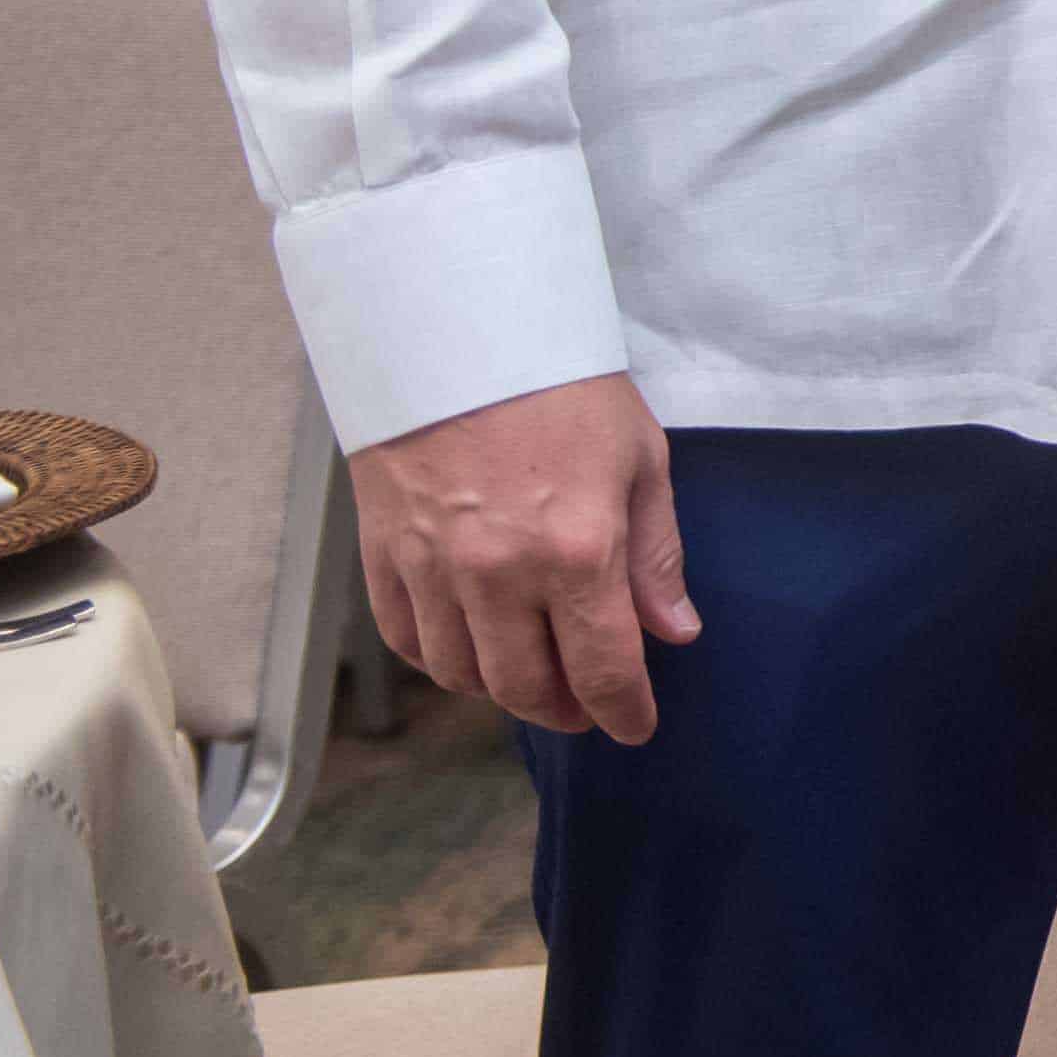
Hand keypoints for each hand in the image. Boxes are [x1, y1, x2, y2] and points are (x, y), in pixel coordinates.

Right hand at [350, 374, 693, 743]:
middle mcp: (499, 573)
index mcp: (577, 550)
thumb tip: (674, 630)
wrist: (458, 330)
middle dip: (564, 711)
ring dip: (502, 693)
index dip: (624, 711)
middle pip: (526, 687)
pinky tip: (470, 653)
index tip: (636, 727)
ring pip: (463, 674)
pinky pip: (406, 640)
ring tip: (535, 682)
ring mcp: (433, 568)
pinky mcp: (382, 555)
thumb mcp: (640, 458)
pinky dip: (440, 662)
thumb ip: (656, 555)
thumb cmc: (561, 386)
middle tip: (587, 709)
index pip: (603, 668)